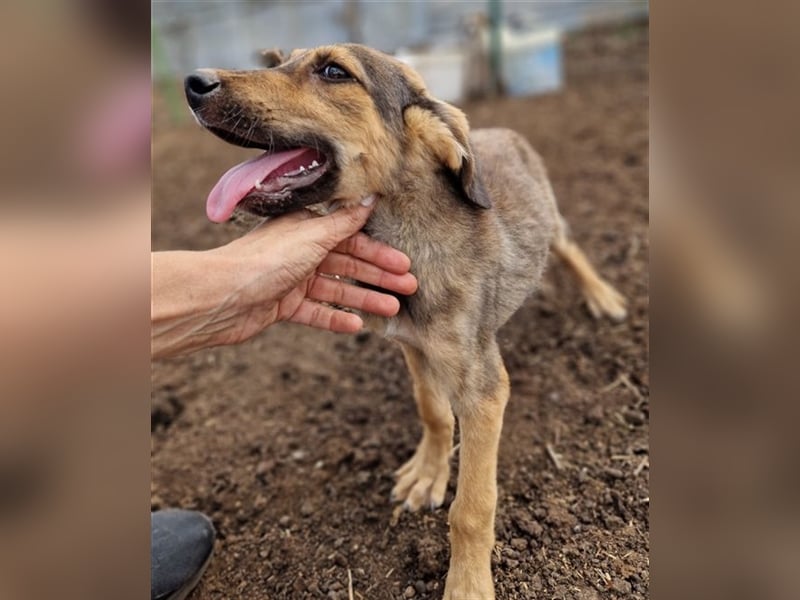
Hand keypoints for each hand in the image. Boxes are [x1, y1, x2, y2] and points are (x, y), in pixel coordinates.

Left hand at [152, 199, 416, 357]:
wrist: (222, 295)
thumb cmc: (265, 259)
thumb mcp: (312, 235)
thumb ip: (344, 221)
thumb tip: (371, 196)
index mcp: (307, 229)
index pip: (351, 239)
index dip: (379, 253)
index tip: (404, 265)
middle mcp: (301, 252)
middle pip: (347, 264)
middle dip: (378, 276)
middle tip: (409, 288)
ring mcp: (292, 280)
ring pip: (336, 289)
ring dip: (364, 298)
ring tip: (392, 310)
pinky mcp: (283, 306)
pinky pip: (316, 312)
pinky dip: (336, 318)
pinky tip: (357, 326)